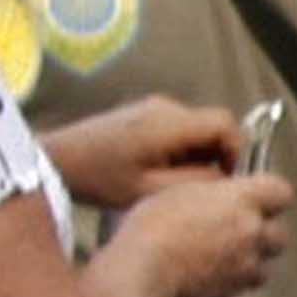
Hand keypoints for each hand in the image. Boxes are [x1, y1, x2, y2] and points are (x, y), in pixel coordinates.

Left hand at [42, 96, 240, 212]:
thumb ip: (195, 182)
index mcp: (169, 122)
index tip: (230, 179)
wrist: (57, 160)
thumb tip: (226, 178)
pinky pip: (181, 128)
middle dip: (218, 156)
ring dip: (200, 155)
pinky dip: (184, 149)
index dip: (238, 152)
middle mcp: (165, 107)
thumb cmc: (98, 178)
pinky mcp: (145, 113)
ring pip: (199, 129)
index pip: (226, 125)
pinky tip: (163, 171)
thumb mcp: (150, 190)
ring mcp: (154, 106)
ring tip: (179, 182)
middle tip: (204, 186)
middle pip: (215, 126)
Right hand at [111, 167, 294, 296]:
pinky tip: (211, 271)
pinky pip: (247, 282)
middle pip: (279, 231)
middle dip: (263, 231)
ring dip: (252, 257)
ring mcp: (247, 264)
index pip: (281, 191)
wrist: (142, 271)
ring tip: (222, 253)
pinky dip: (236, 277)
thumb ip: (215, 195)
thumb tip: (228, 198)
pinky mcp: (236, 290)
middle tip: (236, 228)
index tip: (256, 197)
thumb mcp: (180, 192)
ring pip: (266, 260)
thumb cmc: (151, 226)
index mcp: (240, 199)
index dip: (270, 194)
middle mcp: (251, 231)